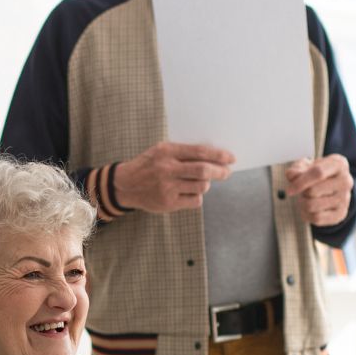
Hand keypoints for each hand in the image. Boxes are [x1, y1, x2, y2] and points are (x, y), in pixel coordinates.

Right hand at [112, 141, 233, 212]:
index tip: (230, 158)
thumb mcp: (161, 151)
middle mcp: (166, 169)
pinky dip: (197, 197)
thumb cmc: (148, 166)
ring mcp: (167, 188)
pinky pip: (194, 201)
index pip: (200, 152)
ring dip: (205, 184)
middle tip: (226, 172)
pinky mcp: (167, 203)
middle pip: (203, 171)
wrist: (124, 185)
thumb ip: (183, 152)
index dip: (219, 155)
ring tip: (199, 183)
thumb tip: (214, 157)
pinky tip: (189, 193)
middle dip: (220, 172)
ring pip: (201, 187)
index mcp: (166, 152)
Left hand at [285, 154, 352, 226]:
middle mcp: (345, 180)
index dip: (300, 182)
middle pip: (312, 191)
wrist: (329, 188)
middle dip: (302, 193)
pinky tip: (309, 209)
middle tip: (303, 191)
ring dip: (302, 204)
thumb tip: (293, 176)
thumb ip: (296, 170)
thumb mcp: (304, 166)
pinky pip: (316, 218)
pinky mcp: (341, 213)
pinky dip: (306, 215)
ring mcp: (345, 198)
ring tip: (305, 199)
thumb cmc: (314, 175)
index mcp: (338, 164)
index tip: (289, 190)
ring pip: (312, 206)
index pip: (318, 173)